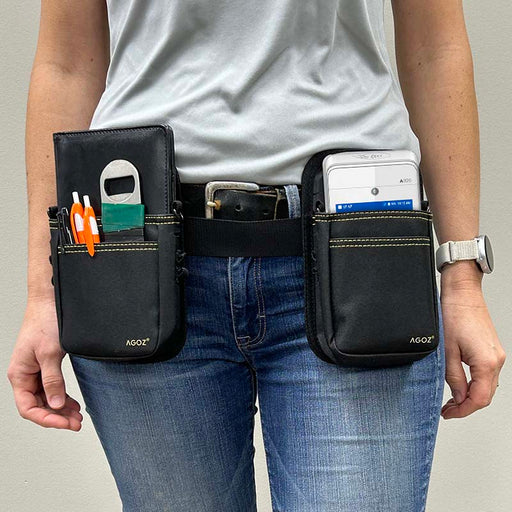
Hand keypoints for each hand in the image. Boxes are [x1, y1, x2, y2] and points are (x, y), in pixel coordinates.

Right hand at [7, 297, 82, 430]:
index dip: (46, 419)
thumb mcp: (51, 353)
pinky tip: (72, 404)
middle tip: (76, 423)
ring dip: (61, 408)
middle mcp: (25, 375)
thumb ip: (52, 380)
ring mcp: (35, 370)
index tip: (64, 424)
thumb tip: (55, 405)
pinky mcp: (45, 364)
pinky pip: (52, 387)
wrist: (50, 301)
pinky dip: (62, 396)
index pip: (28, 407)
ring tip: (77, 417)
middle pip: (38, 405)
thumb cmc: (45, 322)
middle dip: (57, 416)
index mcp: (19, 374)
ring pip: (46, 398)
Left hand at [440, 263, 505, 418]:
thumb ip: (453, 377)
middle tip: (447, 410)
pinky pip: (487, 375)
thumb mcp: (447, 351)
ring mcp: (496, 356)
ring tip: (451, 400)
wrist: (462, 294)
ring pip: (487, 386)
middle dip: (466, 406)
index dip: (463, 410)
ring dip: (471, 396)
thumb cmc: (453, 316)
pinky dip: (475, 384)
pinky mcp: (492, 351)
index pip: (479, 399)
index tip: (448, 414)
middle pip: (485, 396)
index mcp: (486, 363)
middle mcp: (496, 361)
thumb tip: (458, 398)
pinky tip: (461, 385)